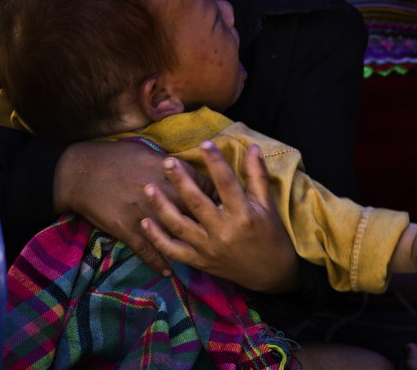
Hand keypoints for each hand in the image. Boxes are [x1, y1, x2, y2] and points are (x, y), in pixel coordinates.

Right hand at [53, 139, 212, 274]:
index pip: (200, 182)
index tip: (223, 200)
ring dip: (189, 245)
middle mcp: (158, 193)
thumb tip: (186, 171)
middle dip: (210, 219)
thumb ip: (167, 163)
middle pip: (193, 209)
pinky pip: (148, 251)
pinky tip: (170, 272)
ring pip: (173, 234)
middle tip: (222, 228)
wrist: (81, 173)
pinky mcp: (127, 230)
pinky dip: (160, 263)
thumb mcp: (144, 151)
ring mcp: (143, 214)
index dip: (214, 192)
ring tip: (204, 252)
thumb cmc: (114, 156)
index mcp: (163, 170)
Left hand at [140, 141, 299, 291]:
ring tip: (148, 187)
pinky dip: (157, 238)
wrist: (271, 274)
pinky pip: (174, 251)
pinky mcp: (200, 262)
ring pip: (180, 227)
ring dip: (161, 207)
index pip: (227, 184)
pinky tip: (145, 222)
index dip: (216, 163)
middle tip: (168, 162)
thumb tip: (251, 146)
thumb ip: (257, 174)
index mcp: (243, 215)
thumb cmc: (270, 233)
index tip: (205, 143)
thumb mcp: (267, 204)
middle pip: (197, 203)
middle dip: (180, 182)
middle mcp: (224, 232)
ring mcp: (209, 249)